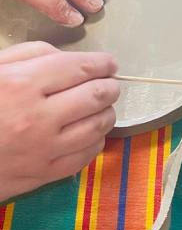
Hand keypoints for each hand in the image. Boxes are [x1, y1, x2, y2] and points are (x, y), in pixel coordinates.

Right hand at [0, 42, 118, 201]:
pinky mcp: (43, 174)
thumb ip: (31, 55)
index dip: (102, 63)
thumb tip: (67, 58)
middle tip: (110, 83)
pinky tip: (90, 132)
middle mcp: (37, 117)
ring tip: (102, 105)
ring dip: (106, 112)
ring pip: (98, 126)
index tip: (109, 63)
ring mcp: (43, 149)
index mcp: (23, 84)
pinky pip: (86, 155)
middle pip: (96, 95)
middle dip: (109, 86)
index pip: (80, 68)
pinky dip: (96, 140)